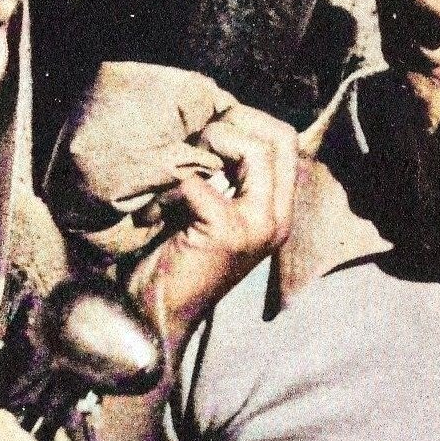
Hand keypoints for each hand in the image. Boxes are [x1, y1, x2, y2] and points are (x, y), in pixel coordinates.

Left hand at [129, 103, 298, 337]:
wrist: (153, 318)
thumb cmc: (172, 263)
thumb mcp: (207, 213)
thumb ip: (222, 178)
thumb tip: (211, 124)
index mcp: (275, 213)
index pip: (286, 142)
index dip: (248, 122)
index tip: (209, 132)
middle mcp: (275, 219)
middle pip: (279, 138)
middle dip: (234, 125)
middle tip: (197, 141)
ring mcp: (255, 226)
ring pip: (254, 150)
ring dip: (208, 145)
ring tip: (179, 167)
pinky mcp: (226, 232)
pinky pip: (198, 180)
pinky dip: (170, 185)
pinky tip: (154, 209)